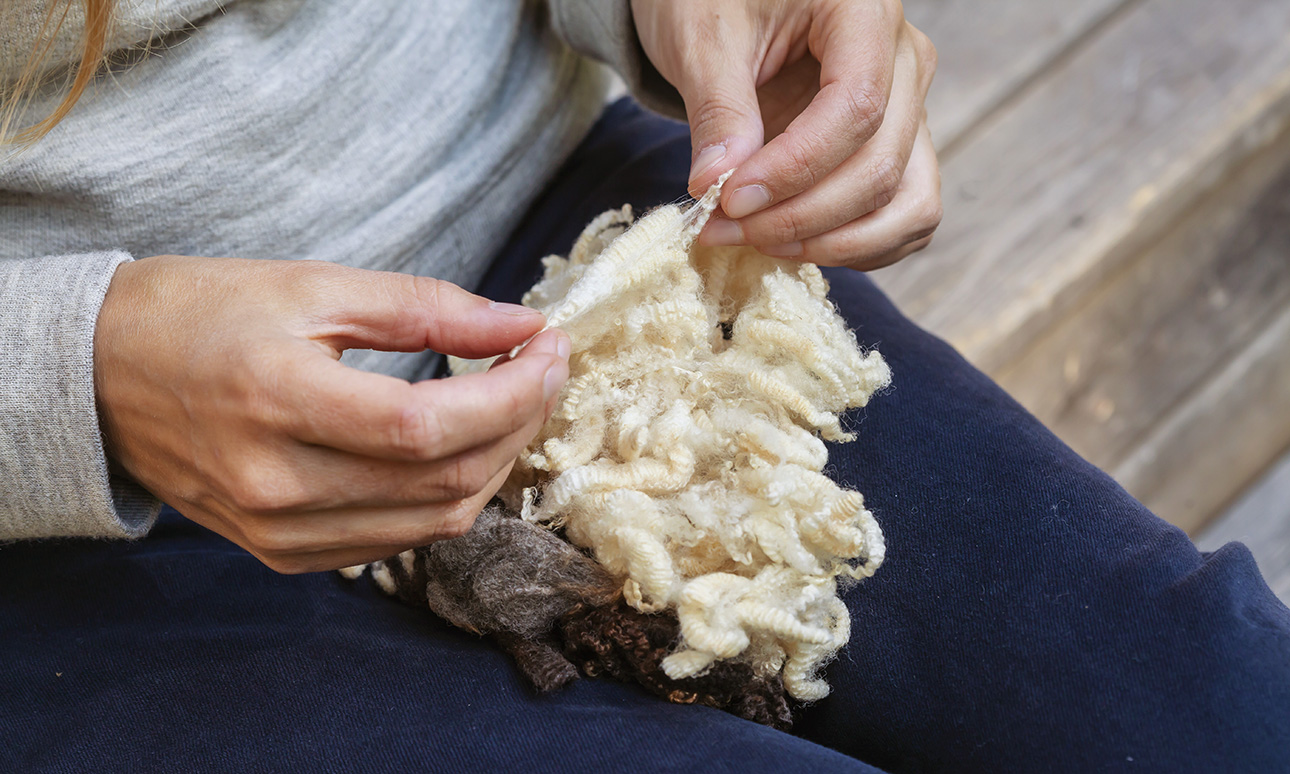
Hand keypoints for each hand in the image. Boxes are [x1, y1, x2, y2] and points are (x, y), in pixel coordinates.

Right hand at [93, 256, 568, 572]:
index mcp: (275, 400)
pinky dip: (447, 496)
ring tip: (513, 403)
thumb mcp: (313, 285)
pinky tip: (461, 447)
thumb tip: (521, 326)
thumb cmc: (204, 315)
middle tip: (542, 368)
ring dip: (495, 463)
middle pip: (443, 480)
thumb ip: (426, 308)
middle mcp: (276, 484)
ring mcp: (279, 531)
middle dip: (518, 422)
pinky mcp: (284, 554)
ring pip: (434, 522)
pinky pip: (398, 540)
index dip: (511, 393)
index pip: (427, 428)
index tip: (550, 348)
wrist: (104, 378)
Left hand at [632, 0, 940, 268]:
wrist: (729, 1)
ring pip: (905, 204)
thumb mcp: (704, 38)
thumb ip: (718, 110)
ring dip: (833, 242)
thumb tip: (716, 185)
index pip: (857, 109)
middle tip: (722, 229)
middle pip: (880, 166)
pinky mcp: (897, 149)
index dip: (794, 169)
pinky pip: (903, 217)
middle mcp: (907, 62)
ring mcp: (910, 110)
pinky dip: (855, 247)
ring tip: (755, 242)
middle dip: (799, 216)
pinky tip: (790, 246)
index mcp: (867, 14)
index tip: (729, 199)